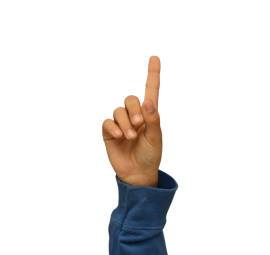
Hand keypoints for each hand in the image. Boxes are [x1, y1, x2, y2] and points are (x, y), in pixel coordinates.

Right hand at [102, 56, 162, 185]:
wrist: (138, 174)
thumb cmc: (150, 156)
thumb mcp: (155, 138)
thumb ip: (153, 119)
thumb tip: (147, 102)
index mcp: (149, 116)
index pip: (150, 91)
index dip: (152, 75)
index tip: (155, 58)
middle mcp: (134, 116)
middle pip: (130, 99)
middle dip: (134, 110)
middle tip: (139, 125)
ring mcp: (120, 124)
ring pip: (118, 111)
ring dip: (125, 122)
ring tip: (130, 136)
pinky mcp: (109, 133)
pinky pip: (107, 122)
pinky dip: (113, 127)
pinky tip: (119, 137)